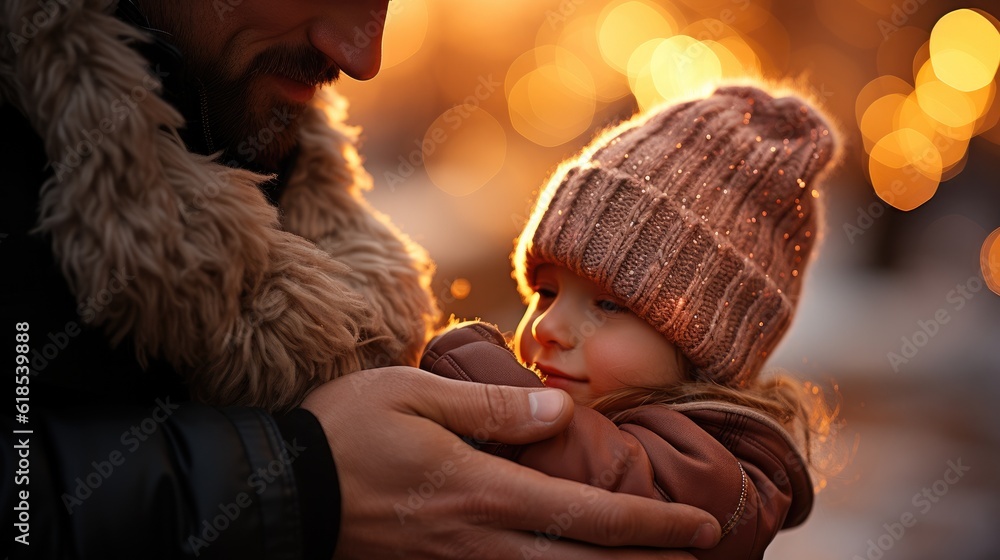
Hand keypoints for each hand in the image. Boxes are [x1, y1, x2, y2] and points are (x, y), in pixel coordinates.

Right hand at [302, 367, 720, 558]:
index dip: (650, 526)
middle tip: (701, 557)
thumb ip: (493, 406)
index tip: (702, 528)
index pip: (587, 515)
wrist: (278, 493)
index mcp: (483, 490)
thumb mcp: (415, 395)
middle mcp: (480, 539)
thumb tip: (564, 410)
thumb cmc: (345, 431)